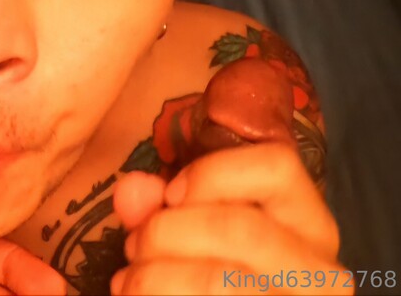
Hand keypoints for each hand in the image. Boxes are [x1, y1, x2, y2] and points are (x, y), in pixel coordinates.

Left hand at [113, 143, 348, 294]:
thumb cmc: (196, 268)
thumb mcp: (180, 229)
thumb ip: (155, 208)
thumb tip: (133, 188)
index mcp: (306, 224)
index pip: (278, 167)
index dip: (211, 174)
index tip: (170, 195)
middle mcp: (320, 269)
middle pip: (241, 228)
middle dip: (166, 232)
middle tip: (134, 246)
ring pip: (219, 280)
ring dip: (154, 275)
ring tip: (130, 278)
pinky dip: (156, 295)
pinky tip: (133, 294)